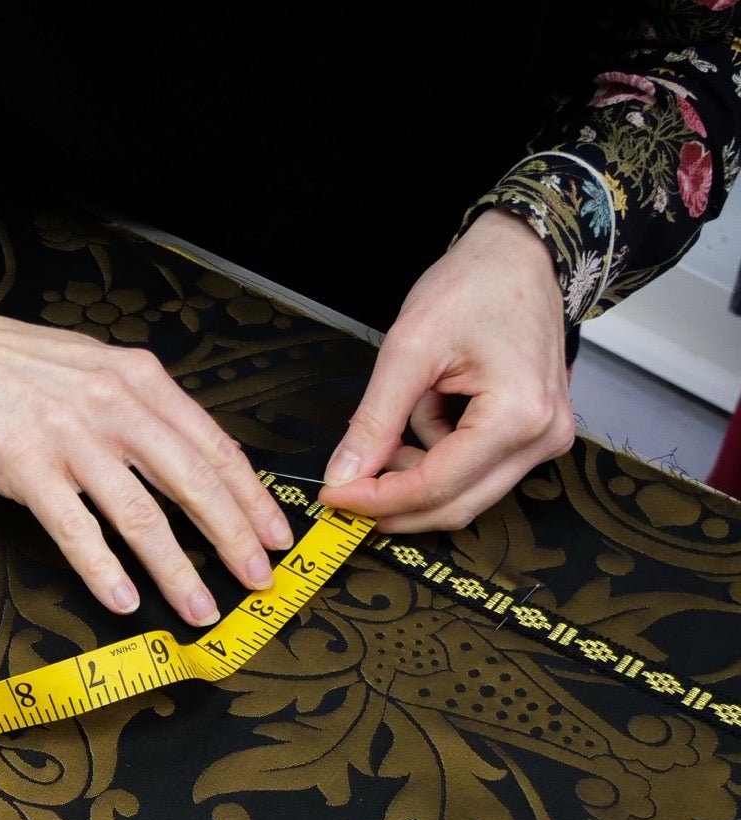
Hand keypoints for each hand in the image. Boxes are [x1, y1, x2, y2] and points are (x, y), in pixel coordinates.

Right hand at [0, 256, 291, 625]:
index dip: (251, 497)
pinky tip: (124, 601)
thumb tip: (185, 452)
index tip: (275, 535)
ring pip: (142, 516)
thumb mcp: (92, 365)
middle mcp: (113, 406)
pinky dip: (103, 572)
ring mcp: (69, 438)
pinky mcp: (25, 468)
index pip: (213, 446)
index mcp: (137, 379)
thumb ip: (140, 405)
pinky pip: (76, 531)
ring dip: (178, 571)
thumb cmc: (6, 361)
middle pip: (193, 484)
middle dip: (234, 540)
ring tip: (200, 608)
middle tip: (258, 581)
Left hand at [317, 209, 575, 530]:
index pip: (435, 486)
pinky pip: (474, 472)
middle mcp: (542, 438)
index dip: (376, 499)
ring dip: (416, 470)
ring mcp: (544, 441)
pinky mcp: (534, 438)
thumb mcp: (409, 347)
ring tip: (406, 408)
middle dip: (394, 502)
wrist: (520, 256)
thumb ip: (375, 420)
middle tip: (345, 486)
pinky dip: (437, 454)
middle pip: (455, 506)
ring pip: (462, 494)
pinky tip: (432, 407)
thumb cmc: (476, 285)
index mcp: (518, 415)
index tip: (333, 496)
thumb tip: (344, 475)